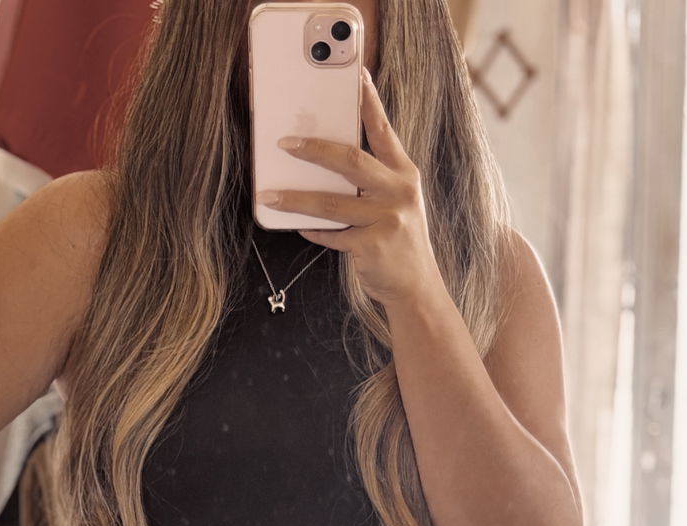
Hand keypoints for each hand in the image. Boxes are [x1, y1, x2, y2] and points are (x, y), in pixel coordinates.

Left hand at [255, 69, 438, 306]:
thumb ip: (372, 182)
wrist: (416, 288)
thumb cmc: (399, 242)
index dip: (368, 102)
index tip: (356, 76)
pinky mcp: (372, 246)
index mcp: (404, 174)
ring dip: (297, 198)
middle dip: (315, 149)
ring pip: (332, 202)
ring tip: (270, 195)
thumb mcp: (397, 203)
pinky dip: (313, 231)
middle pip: (351, 161)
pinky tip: (298, 225)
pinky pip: (333, 235)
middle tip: (286, 143)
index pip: (383, 130)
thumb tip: (327, 164)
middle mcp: (398, 191)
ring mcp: (387, 219)